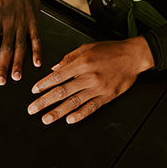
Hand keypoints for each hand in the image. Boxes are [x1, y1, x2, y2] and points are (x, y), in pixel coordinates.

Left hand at [0, 0, 41, 84]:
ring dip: (19, 62)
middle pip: (6, 47)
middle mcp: (10, 22)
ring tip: (16, 77)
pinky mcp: (34, 21)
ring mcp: (23, 22)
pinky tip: (37, 63)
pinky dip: (37, 50)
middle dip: (3, 65)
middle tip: (1, 81)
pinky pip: (36, 38)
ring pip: (21, 45)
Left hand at [27, 37, 152, 124]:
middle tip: (32, 109)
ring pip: (74, 102)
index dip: (44, 84)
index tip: (34, 91)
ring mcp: (98, 88)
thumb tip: (54, 69)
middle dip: (44, 102)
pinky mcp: (107, 96)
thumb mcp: (86, 47)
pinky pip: (91, 107)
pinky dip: (80, 115)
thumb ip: (68, 58)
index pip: (58, 76)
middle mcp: (89, 76)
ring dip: (58, 112)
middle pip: (62, 92)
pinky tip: (70, 120)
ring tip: (46, 119)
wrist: (133, 56)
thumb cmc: (110, 50)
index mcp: (82, 63)